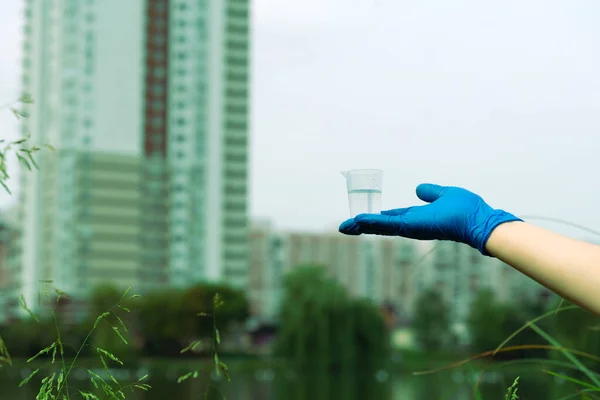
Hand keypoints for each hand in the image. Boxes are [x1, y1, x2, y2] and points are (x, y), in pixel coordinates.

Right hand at [338, 183, 521, 255]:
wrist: (478, 221)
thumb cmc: (467, 209)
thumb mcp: (444, 194)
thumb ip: (431, 192)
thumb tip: (419, 189)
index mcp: (417, 217)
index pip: (392, 219)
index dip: (377, 220)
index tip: (362, 220)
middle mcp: (411, 225)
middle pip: (381, 226)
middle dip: (362, 227)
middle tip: (345, 227)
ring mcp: (410, 227)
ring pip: (380, 227)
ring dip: (363, 226)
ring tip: (346, 226)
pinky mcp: (411, 227)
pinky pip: (387, 224)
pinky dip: (372, 223)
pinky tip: (358, 221)